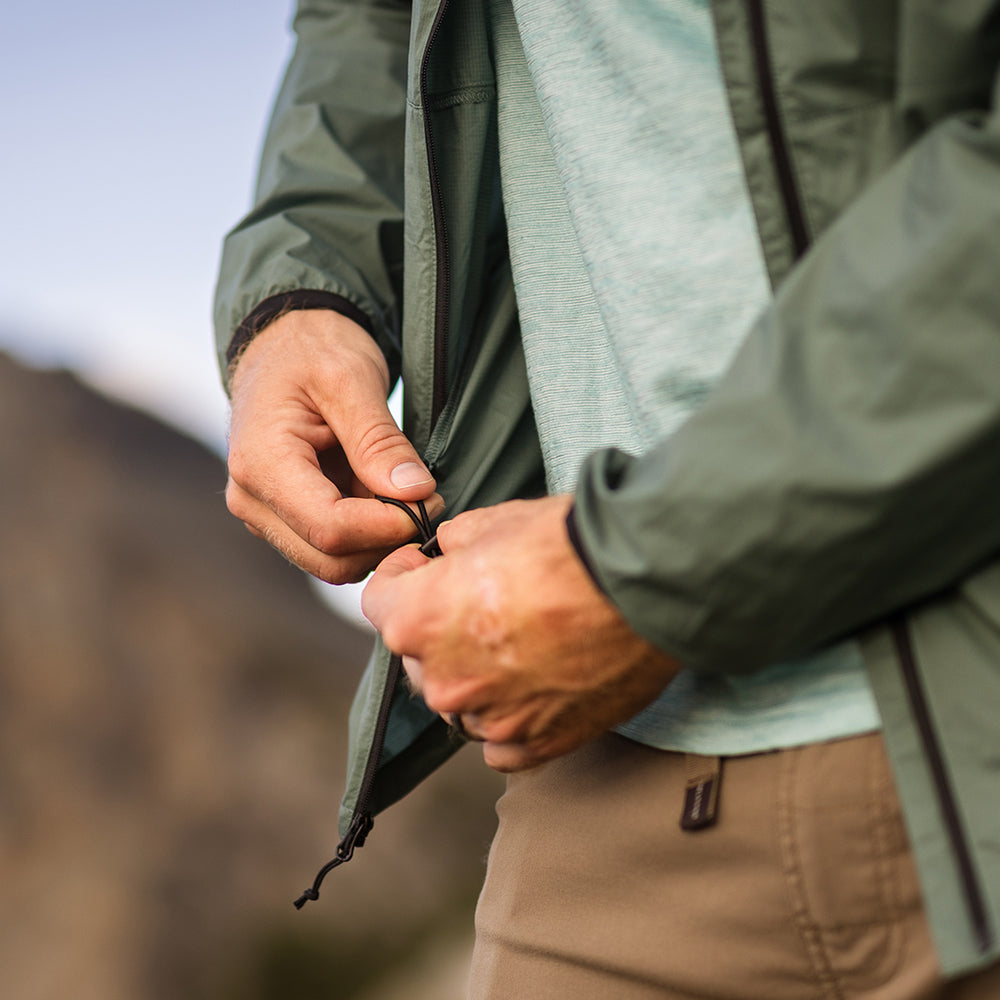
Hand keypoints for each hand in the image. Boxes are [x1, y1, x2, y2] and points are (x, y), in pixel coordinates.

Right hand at [225, 309, 442, 582]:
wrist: (284, 344)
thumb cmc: (312, 349)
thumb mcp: (350, 378)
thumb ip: (379, 440)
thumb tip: (413, 492)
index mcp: (261, 464)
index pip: (329, 527)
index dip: (388, 526)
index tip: (431, 500)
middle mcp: (253, 500)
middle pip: (330, 559)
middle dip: (387, 539)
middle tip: (430, 499)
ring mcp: (266, 514)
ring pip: (334, 563)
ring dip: (380, 540)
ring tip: (409, 491)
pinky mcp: (287, 518)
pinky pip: (333, 548)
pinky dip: (370, 533)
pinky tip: (388, 494)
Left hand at [362, 496, 680, 770]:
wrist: (648, 583)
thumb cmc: (571, 544)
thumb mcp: (496, 520)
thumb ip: (452, 543)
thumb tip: (446, 552)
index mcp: (420, 620)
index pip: (376, 602)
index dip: (400, 576)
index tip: (424, 568)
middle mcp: (445, 680)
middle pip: (419, 656)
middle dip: (440, 628)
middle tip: (484, 601)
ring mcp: (490, 720)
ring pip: (460, 701)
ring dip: (475, 675)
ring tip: (520, 641)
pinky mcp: (538, 745)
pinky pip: (499, 740)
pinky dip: (508, 717)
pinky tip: (534, 684)